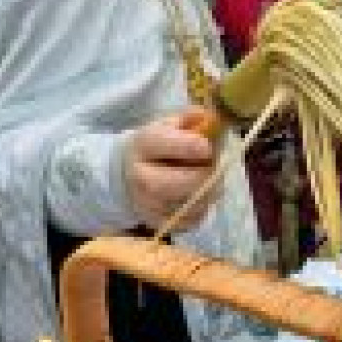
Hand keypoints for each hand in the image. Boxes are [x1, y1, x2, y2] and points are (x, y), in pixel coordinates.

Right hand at [123, 114, 219, 230]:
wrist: (125, 173)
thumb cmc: (157, 145)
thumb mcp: (170, 124)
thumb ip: (194, 119)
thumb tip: (215, 120)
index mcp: (144, 144)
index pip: (172, 145)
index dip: (197, 146)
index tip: (208, 146)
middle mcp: (141, 176)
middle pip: (183, 182)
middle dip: (206, 174)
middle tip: (214, 167)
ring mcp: (147, 204)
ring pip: (191, 204)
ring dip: (209, 192)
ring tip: (208, 180)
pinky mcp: (157, 222)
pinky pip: (192, 220)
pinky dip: (203, 207)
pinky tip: (199, 194)